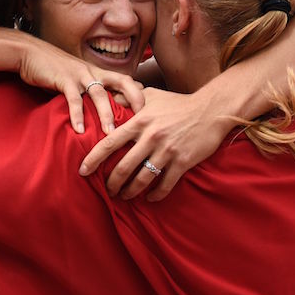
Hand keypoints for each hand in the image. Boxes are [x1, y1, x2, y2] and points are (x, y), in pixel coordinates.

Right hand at [17, 38, 143, 133]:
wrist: (32, 53)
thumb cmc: (57, 69)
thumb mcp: (79, 79)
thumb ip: (92, 92)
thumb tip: (104, 112)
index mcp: (100, 72)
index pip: (127, 81)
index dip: (141, 94)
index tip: (153, 113)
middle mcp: (95, 71)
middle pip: (123, 82)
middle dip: (135, 99)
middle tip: (144, 121)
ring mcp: (80, 74)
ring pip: (99, 93)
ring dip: (106, 113)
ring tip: (111, 134)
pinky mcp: (63, 79)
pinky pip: (73, 98)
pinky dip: (77, 115)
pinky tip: (79, 130)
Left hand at [78, 87, 235, 200]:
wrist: (212, 110)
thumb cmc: (180, 103)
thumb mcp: (152, 96)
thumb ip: (129, 98)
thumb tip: (108, 97)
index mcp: (140, 121)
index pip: (109, 143)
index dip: (93, 159)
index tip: (82, 171)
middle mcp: (150, 137)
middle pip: (123, 167)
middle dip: (112, 183)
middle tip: (108, 191)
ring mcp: (167, 150)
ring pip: (142, 179)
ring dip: (130, 192)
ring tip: (125, 196)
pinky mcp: (182, 162)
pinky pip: (164, 184)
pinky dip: (155, 195)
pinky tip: (150, 198)